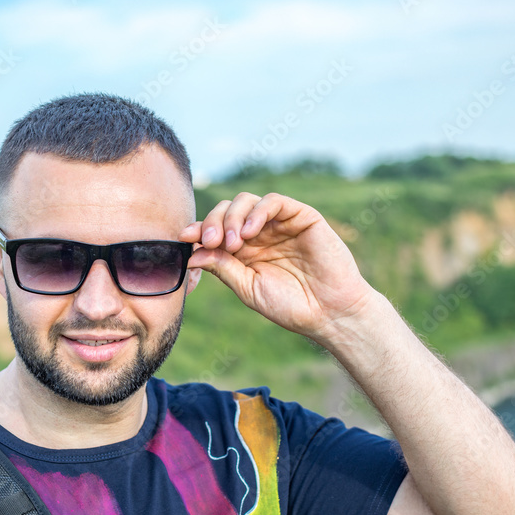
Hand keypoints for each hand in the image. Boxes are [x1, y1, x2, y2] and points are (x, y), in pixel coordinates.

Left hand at [178, 192, 374, 340]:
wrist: (330, 313)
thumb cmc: (291, 306)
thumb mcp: (248, 289)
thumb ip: (223, 268)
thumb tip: (191, 253)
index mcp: (244, 251)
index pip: (215, 230)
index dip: (198, 230)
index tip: (184, 238)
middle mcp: (260, 233)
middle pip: (227, 211)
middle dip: (213, 222)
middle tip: (211, 241)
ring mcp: (280, 223)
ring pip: (246, 201)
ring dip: (232, 217)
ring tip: (231, 242)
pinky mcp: (301, 216)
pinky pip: (274, 202)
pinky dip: (258, 211)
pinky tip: (250, 231)